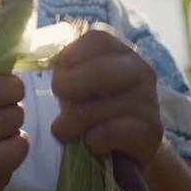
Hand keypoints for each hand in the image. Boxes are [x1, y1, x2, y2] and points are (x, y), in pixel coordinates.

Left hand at [50, 26, 163, 171]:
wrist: (125, 152)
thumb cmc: (94, 112)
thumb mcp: (79, 85)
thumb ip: (65, 67)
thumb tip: (38, 51)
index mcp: (122, 52)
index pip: (97, 39)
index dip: (70, 56)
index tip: (57, 74)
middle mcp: (141, 70)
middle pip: (101, 69)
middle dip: (70, 85)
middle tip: (57, 99)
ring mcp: (149, 100)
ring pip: (104, 106)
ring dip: (74, 121)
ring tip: (62, 130)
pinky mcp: (152, 131)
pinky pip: (115, 131)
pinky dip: (94, 139)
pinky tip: (90, 143)